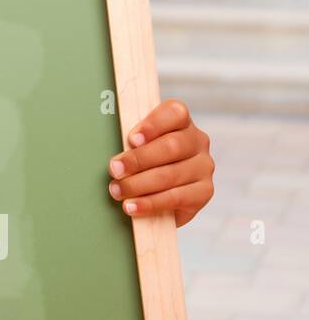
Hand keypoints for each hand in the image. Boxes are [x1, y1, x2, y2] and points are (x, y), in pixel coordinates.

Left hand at [108, 99, 213, 226]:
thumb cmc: (142, 162)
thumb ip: (131, 142)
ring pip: (171, 174)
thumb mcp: (136, 146)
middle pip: (171, 146)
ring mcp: (203, 166)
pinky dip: (150, 203)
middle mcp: (197, 141)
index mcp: (181, 122)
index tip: (131, 139)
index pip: (175, 113)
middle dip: (138, 159)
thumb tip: (115, 153)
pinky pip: (176, 197)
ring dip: (138, 184)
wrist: (160, 195)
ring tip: (117, 191)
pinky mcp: (204, 192)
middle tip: (114, 169)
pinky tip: (132, 206)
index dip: (153, 124)